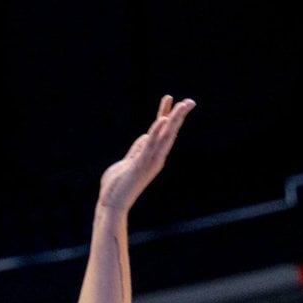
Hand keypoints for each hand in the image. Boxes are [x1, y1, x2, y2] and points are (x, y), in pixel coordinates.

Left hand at [98, 96, 195, 215]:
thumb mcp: (128, 162)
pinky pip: (151, 146)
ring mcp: (149, 161)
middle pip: (170, 132)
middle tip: (190, 101)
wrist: (112, 204)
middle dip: (179, 116)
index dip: (165, 114)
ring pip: (165, 137)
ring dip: (174, 120)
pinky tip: (163, 120)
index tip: (168, 98)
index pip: (161, 131)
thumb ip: (137, 150)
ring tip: (183, 105)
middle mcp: (155, 158)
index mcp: (152, 156)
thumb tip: (146, 137)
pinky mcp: (140, 165)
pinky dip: (157, 133)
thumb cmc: (117, 185)